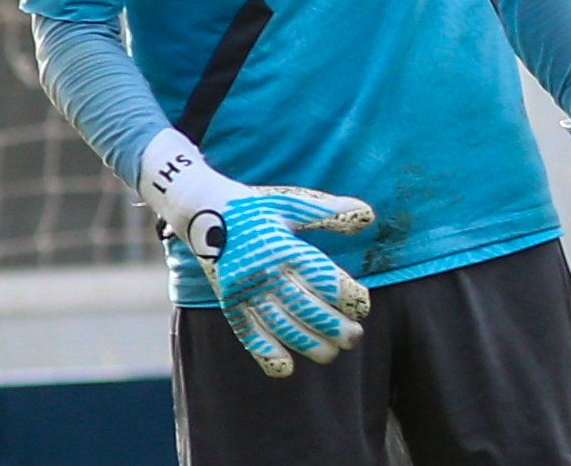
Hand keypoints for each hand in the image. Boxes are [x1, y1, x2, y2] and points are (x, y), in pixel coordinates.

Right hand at [139, 130, 374, 377]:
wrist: (201, 210)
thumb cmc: (254, 207)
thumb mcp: (291, 203)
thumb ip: (329, 212)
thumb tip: (369, 214)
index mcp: (284, 246)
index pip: (321, 277)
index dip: (345, 294)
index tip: (364, 306)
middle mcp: (265, 271)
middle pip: (304, 305)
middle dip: (332, 325)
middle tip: (355, 338)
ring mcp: (245, 290)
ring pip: (279, 324)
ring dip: (306, 343)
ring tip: (331, 355)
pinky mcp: (228, 302)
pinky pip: (247, 331)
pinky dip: (264, 351)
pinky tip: (285, 367)